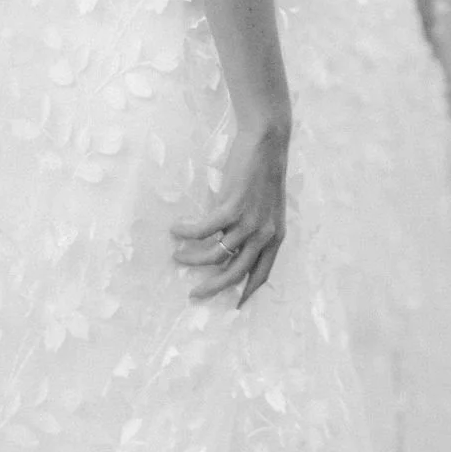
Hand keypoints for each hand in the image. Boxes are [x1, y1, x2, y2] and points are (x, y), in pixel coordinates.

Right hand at [171, 122, 287, 306]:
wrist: (267, 144)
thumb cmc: (263, 174)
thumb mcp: (265, 208)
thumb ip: (251, 229)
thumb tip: (226, 244)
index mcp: (274, 237)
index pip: (262, 274)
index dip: (247, 293)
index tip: (233, 307)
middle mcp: (264, 235)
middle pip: (236, 273)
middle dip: (213, 287)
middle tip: (194, 293)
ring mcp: (249, 222)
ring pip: (216, 253)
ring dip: (193, 257)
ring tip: (177, 256)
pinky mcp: (234, 207)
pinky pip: (204, 229)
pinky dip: (187, 232)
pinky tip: (176, 229)